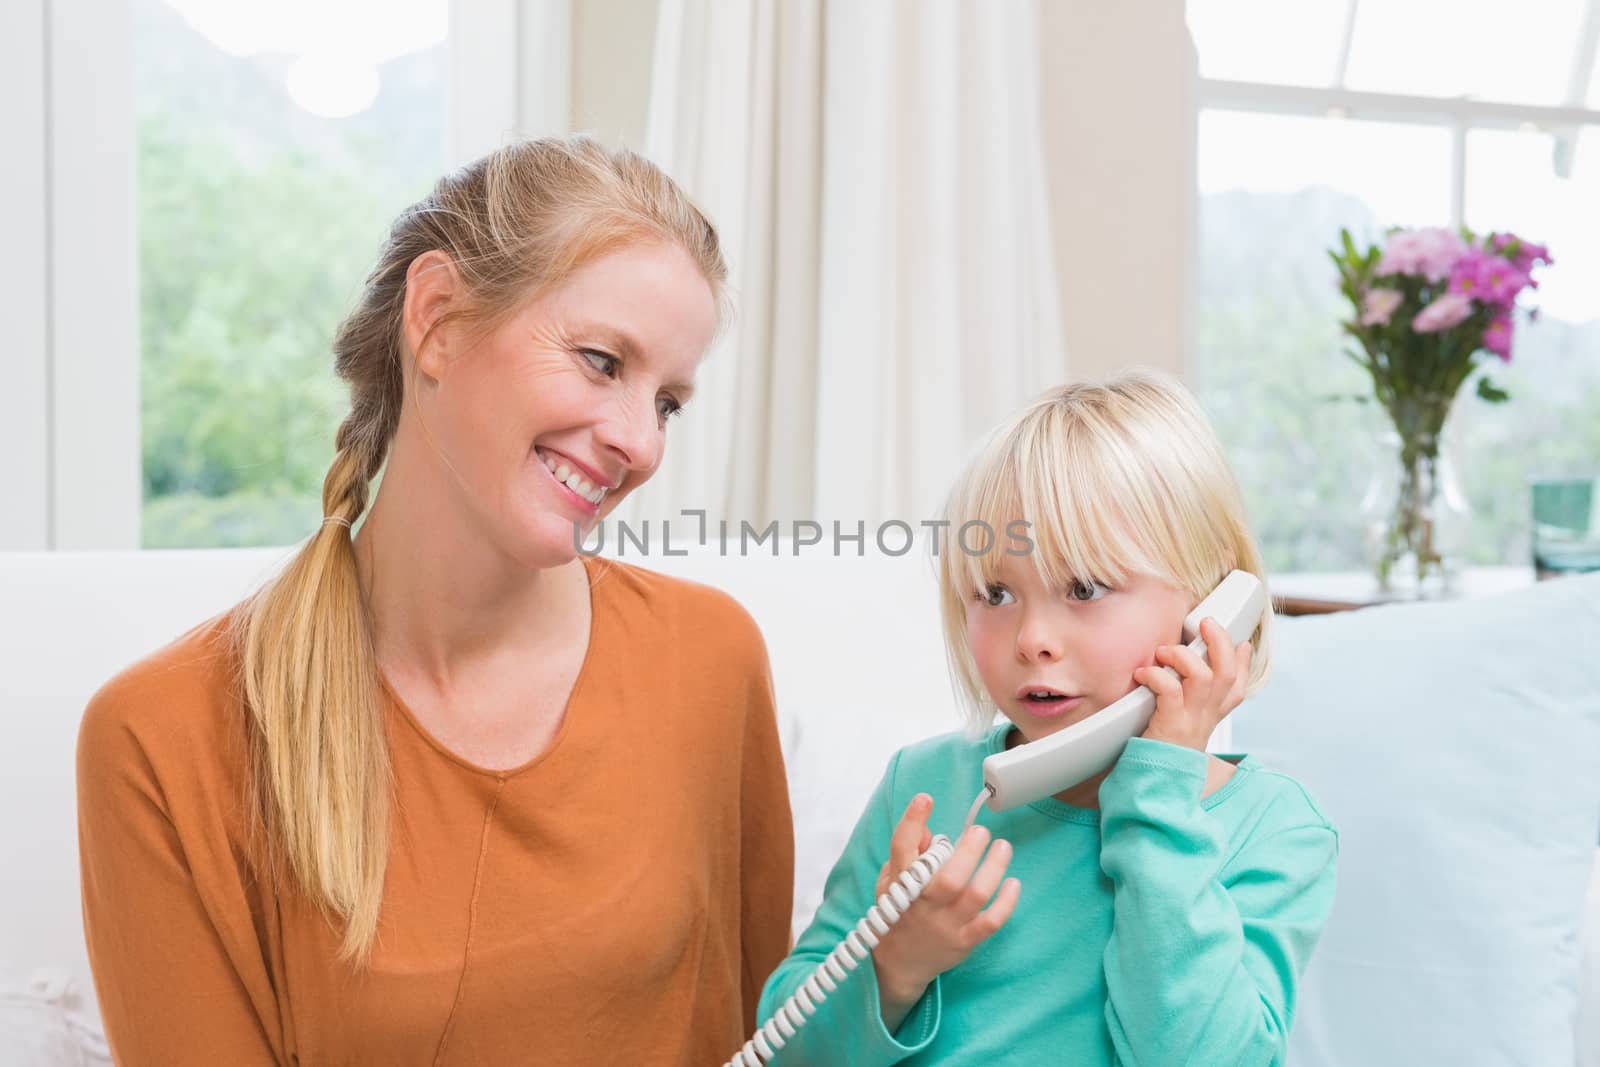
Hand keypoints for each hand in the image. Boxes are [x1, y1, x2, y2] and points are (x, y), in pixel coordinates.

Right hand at [870, 794, 1020, 1031]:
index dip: (913, 822)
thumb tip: (931, 831)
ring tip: (1003, 847)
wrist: (899, 964)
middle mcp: (924, 905)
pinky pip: (990, 922)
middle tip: (980, 831)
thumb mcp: (890, 882)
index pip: (902, 849)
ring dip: (993, 869)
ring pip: (974, 896)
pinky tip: (1014, 883)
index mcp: (901, 885)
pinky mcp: (964, 941)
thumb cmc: (900, 913)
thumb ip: (907, 855)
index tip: (925, 799)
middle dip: (969, 851)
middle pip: (949, 877)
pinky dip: (1005, 903)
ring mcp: (946, 924)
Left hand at [1135, 616, 1253, 751]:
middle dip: (1220, 642)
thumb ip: (1198, 695)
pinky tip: (1143, 673)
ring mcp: (1191, 720)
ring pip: (1203, 677)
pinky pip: (1171, 690)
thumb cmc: (1167, 745)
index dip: (1243, 662)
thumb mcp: (1189, 720)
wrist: (1157, 783)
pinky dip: (1156, 675)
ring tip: (1164, 651)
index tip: (1240, 642)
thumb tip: (1203, 670)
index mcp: (1213, 714)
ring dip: (1183, 656)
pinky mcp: (1171, 724)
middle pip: (1228, 674)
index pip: (1239, 685)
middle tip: (1205, 622)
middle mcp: (1207, 715)